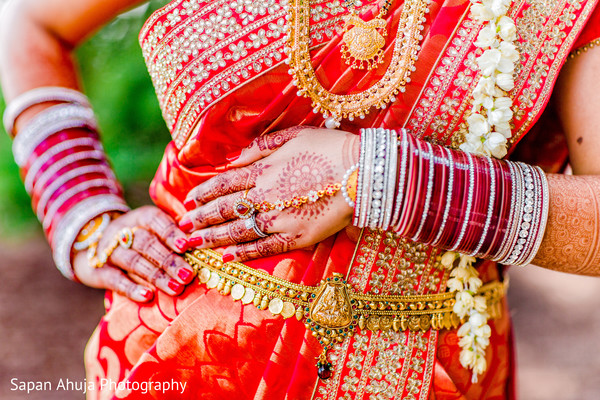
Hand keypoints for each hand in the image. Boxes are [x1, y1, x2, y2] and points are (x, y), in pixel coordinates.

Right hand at [72, 206, 194, 301]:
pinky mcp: (97, 271)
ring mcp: (108, 251)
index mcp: (140, 217)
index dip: (170, 232)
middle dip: (169, 260)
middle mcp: (122, 231)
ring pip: (133, 262)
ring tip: (176, 288)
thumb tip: (200, 242)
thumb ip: (175, 234)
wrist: (92, 245)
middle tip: (187, 275)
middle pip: (146, 243)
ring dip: (156, 276)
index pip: (155, 220)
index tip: (185, 246)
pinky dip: (132, 288)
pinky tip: (147, 296)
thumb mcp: (154, 229)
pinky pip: (114, 280)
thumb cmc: (140, 239)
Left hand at [180, 126, 358, 261]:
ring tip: (192, 244)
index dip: (203, 193)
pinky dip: (243, 253)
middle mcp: (264, 196)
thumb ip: (260, 148)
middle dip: (199, 219)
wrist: (363, 172)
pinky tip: (226, 258)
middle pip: (223, 210)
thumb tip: (232, 159)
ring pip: (237, 231)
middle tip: (181, 227)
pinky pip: (263, 247)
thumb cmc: (330, 149)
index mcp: (262, 170)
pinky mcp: (296, 237)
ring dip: (212, 238)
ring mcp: (278, 219)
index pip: (223, 184)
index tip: (189, 201)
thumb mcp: (293, 136)